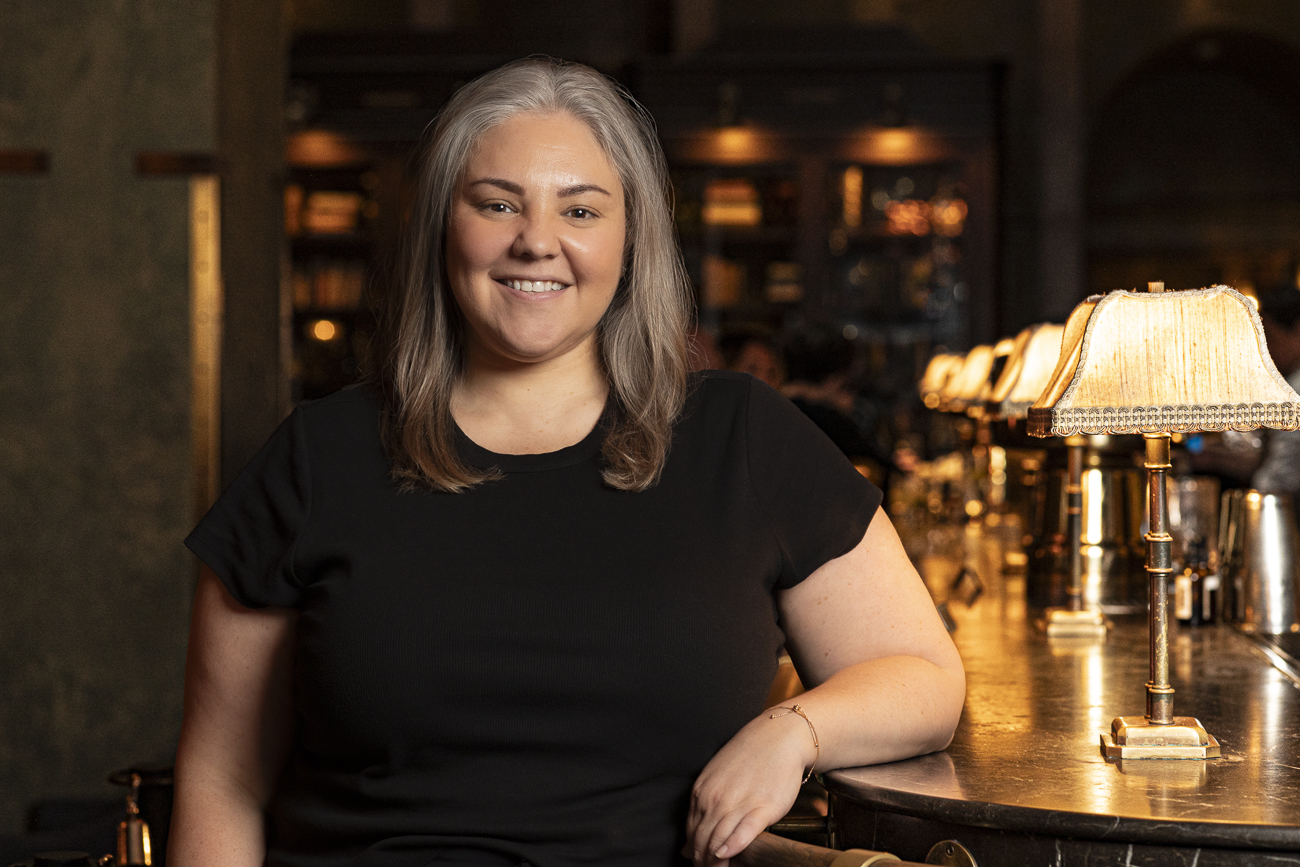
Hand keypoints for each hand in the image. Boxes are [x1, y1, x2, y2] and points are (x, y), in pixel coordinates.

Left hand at [683, 708, 815, 865]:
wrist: (779, 738)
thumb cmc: (749, 756)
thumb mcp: (716, 777)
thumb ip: (701, 810)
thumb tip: (685, 847)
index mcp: (702, 792)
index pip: (691, 832)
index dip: (694, 852)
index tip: (699, 862)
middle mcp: (716, 798)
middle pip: (702, 841)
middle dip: (702, 862)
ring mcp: (739, 803)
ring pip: (718, 840)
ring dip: (715, 862)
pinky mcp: (763, 808)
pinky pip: (743, 832)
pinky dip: (732, 846)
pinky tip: (727, 854)